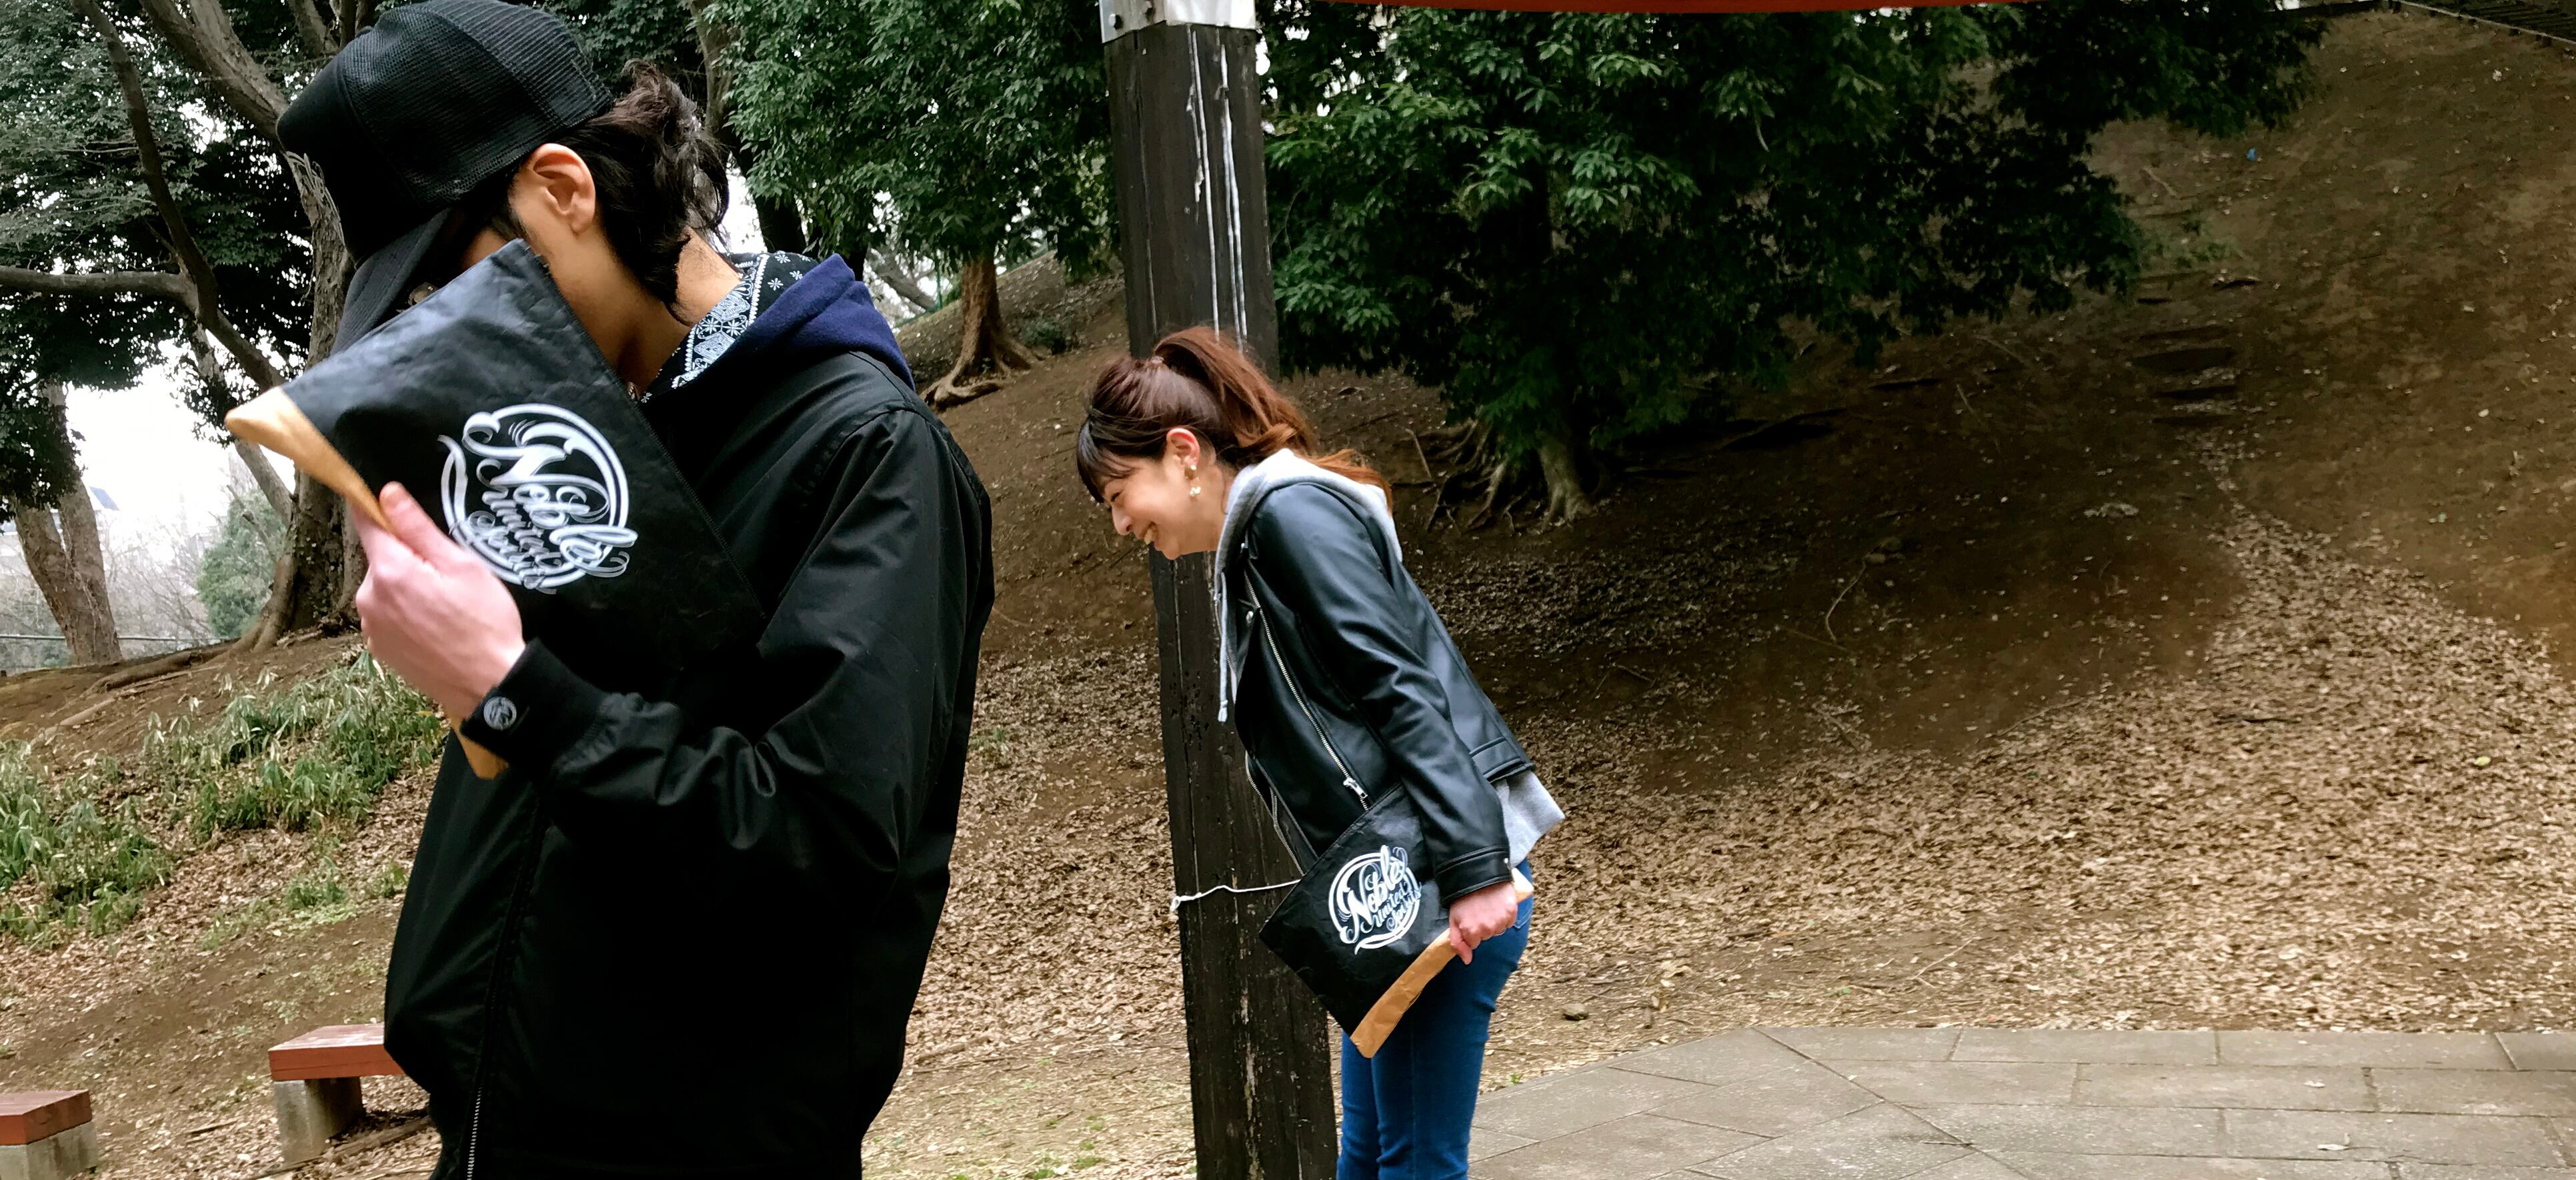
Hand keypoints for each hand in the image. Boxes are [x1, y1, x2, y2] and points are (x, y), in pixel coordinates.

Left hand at [352, 483, 525, 719]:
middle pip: (381, 559)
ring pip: (385, 589)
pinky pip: (388, 616)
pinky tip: (435, 626)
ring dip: (406, 588)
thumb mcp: (462, 566)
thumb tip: (387, 493)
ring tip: (445, 605)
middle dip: (408, 557)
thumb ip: (418, 528)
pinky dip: (406, 614)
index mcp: (389, 571)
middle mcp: (369, 597)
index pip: (366, 521)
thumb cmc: (484, 622)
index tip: (389, 500)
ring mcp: (371, 626)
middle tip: (448, 573)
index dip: (377, 507)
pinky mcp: (380, 649)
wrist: (488, 685)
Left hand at [1446, 879, 1519, 964]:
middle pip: (1487, 936)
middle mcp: (1487, 929)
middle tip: (1477, 910)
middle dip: (1482, 926)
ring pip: (1498, 930)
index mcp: (1471, 932)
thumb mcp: (1453, 919)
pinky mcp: (1511, 913)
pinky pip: (1509, 922)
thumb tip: (1467, 961)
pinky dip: (1504, 916)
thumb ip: (1457, 942)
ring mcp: (1500, 921)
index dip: (1471, 932)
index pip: (1474, 944)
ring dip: (1494, 921)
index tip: (1469, 919)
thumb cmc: (1463, 897)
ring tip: (1487, 906)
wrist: (1479, 874)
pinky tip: (1497, 905)